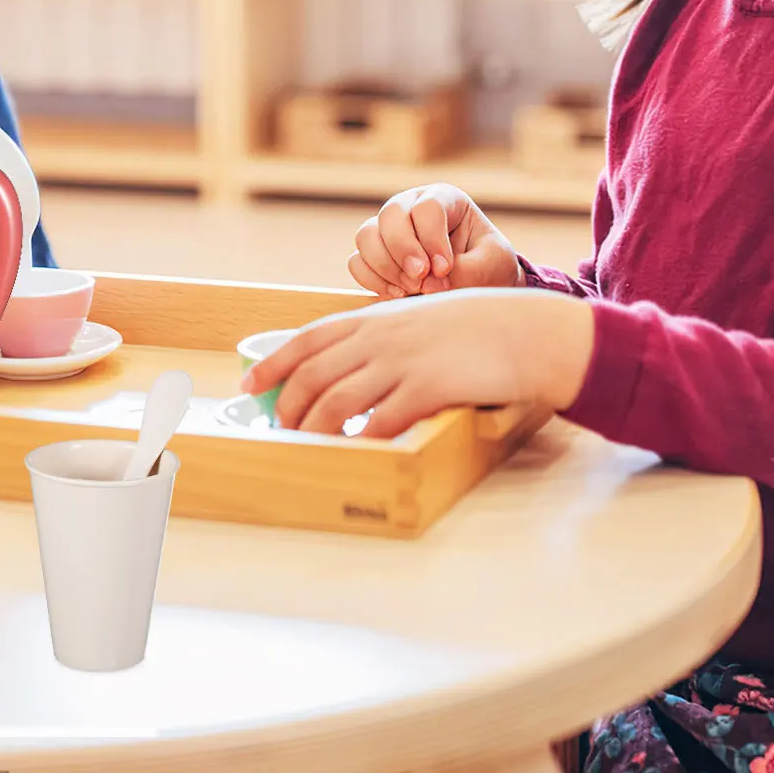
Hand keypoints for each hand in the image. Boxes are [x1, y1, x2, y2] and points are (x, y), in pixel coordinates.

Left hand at [241, 289, 594, 437]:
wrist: (524, 330)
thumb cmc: (472, 328)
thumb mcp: (416, 320)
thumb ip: (383, 339)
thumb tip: (351, 365)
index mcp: (373, 319)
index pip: (306, 340)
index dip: (273, 362)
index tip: (248, 383)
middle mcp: (379, 337)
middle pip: (313, 374)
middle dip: (287, 405)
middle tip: (278, 428)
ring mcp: (401, 362)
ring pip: (337, 400)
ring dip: (314, 428)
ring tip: (305, 447)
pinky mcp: (427, 389)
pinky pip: (381, 421)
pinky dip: (361, 441)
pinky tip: (354, 453)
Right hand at [350, 184, 522, 297]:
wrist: (479, 283)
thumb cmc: (488, 266)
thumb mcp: (491, 264)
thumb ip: (466, 270)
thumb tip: (427, 283)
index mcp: (444, 199)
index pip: (427, 207)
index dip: (432, 238)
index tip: (444, 269)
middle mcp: (411, 206)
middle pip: (391, 214)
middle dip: (403, 249)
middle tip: (420, 278)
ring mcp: (388, 229)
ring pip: (366, 236)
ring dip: (385, 265)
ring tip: (410, 289)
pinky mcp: (375, 254)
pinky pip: (357, 262)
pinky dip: (372, 279)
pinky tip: (398, 294)